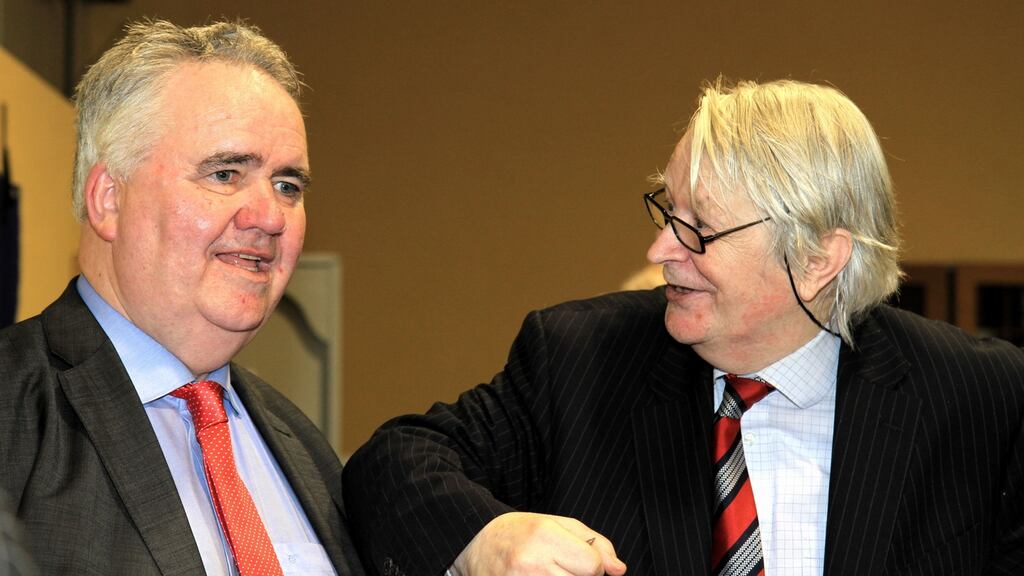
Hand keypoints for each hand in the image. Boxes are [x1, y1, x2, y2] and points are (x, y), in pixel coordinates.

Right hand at [451, 512, 626, 575]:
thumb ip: (594, 542)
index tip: (578, 559)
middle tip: (559, 567)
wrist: (472, 547)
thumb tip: (618, 569)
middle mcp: (531, 563)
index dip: (593, 564)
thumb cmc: (517, 533)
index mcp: (543, 536)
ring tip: (549, 574)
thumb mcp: (555, 523)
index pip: (593, 566)